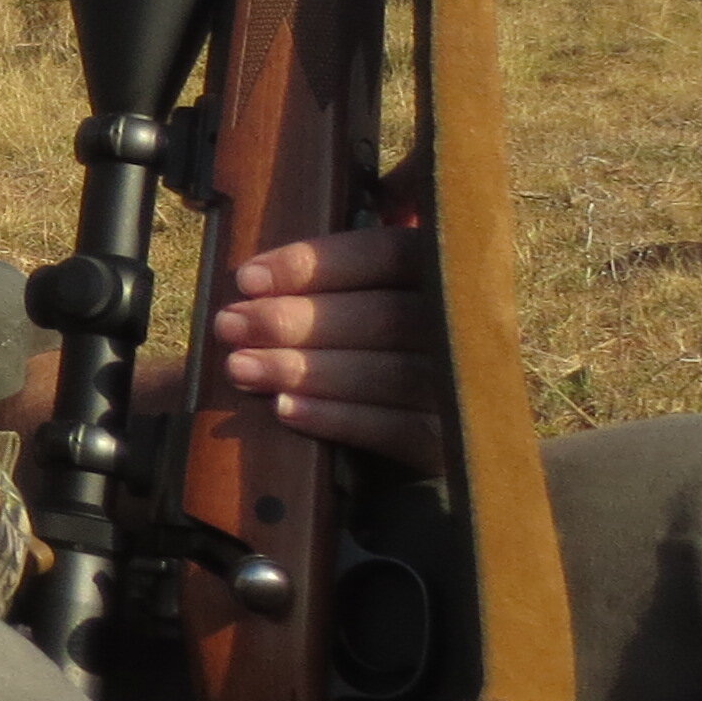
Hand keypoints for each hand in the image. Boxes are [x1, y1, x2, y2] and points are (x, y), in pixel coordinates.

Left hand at [166, 225, 450, 473]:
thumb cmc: (377, 353)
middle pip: (385, 316)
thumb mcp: (369, 300)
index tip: (246, 278)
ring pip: (390, 374)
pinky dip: (337, 417)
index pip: (388, 254)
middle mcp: (472, 327)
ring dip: (305, 369)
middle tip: (228, 325)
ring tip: (239, 368)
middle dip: (295, 320)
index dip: (314, 263)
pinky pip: (399, 430)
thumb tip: (256, 274)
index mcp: (449, 276)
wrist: (436, 446)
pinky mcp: (458, 443)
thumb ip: (337, 279)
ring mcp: (472, 388)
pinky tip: (285, 409)